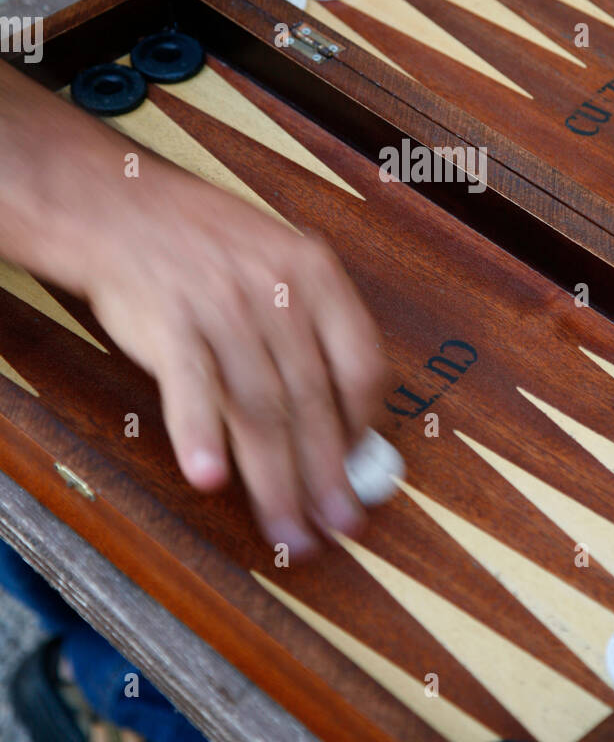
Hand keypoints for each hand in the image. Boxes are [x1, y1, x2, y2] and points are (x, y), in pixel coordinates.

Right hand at [85, 157, 384, 558]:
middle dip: (328, 477)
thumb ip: (313, 330)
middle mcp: (277, 292)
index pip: (361, 364)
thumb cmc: (207, 244)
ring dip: (276, 483)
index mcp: (316, 274)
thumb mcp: (278, 260)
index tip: (359, 469)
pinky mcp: (171, 325)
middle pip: (312, 401)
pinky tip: (211, 478)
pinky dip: (202, 435)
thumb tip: (348, 423)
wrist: (122, 208)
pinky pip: (194, 390)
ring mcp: (223, 308)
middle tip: (338, 528)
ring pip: (260, 411)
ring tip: (289, 533)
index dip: (364, 426)